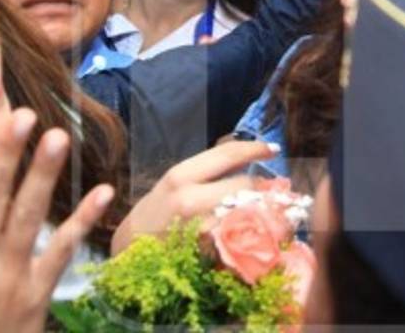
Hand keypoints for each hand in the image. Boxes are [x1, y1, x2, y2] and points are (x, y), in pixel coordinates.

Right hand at [111, 141, 274, 253]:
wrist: (127, 256)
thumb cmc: (154, 216)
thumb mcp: (174, 185)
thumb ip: (206, 174)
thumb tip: (246, 163)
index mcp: (180, 177)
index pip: (226, 154)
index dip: (254, 148)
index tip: (272, 148)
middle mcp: (190, 200)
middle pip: (245, 185)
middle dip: (266, 189)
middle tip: (277, 192)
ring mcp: (200, 230)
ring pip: (250, 213)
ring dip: (269, 213)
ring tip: (275, 215)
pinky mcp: (208, 257)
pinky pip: (244, 242)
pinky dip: (258, 239)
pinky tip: (262, 239)